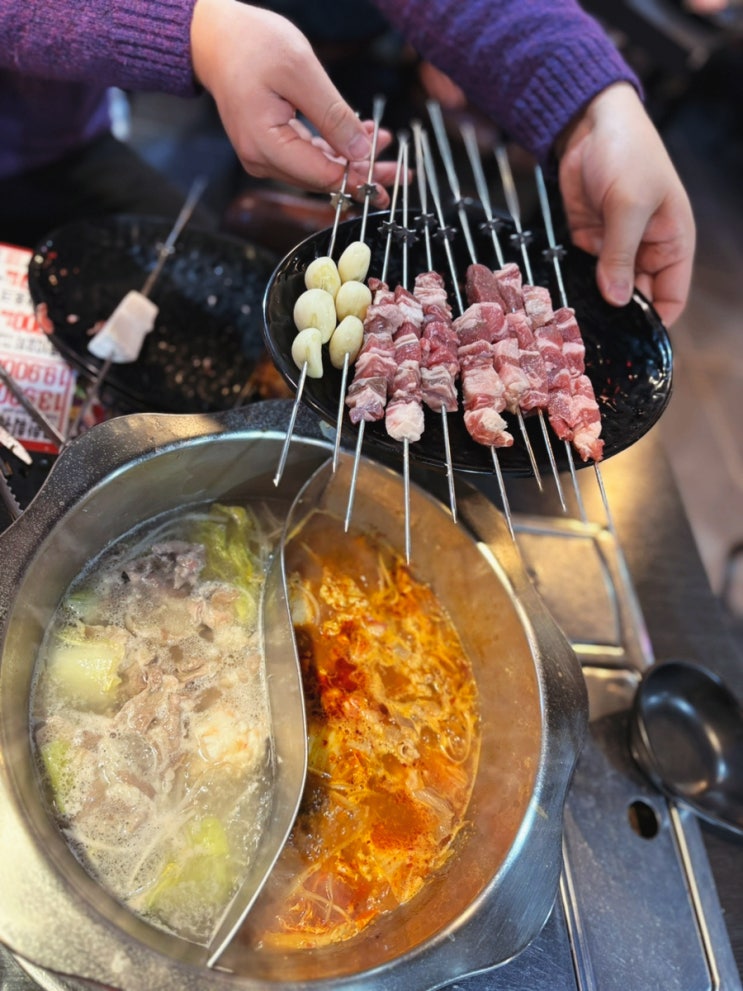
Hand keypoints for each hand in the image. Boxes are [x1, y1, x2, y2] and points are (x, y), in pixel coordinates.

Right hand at [190, 0, 398, 204]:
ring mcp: (264, 155)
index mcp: (266, 145)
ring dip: (352, 161)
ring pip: (318, 169)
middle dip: (361, 174)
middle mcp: (262, 159)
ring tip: (385, 147)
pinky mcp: (270, 146)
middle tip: (398, 174)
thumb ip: (333, 115)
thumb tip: (361, 151)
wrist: (214, 37)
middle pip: (322, 179)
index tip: (388, 173)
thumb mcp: (300, 72)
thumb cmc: (250, 45)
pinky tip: (361, 138)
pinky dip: (335, 149)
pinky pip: (308, 155)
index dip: (358, 177)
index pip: (322, 175)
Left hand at [556, 82, 694, 326]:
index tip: (630, 345)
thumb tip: (616, 300)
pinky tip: (560, 303)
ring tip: (573, 327)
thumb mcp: (629, 204)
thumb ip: (620, 255)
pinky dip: (574, 285)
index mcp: (672, 244)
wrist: (588, 121)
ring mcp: (615, 247)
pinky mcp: (587, 241)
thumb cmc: (626, 153)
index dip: (654, 323)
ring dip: (593, 303)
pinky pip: (583, 272)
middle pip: (635, 299)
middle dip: (617, 317)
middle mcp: (646, 251)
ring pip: (606, 289)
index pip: (671, 298)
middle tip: (592, 340)